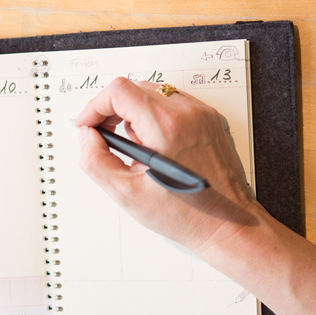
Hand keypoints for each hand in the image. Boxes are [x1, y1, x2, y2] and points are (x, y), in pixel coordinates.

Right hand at [74, 77, 263, 258]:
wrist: (229, 225)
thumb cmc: (187, 215)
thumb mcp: (127, 194)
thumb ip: (96, 161)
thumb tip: (87, 138)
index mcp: (166, 126)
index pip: (118, 91)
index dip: (95, 106)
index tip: (88, 125)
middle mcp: (187, 113)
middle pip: (135, 88)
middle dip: (113, 110)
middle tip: (106, 137)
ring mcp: (202, 114)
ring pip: (154, 94)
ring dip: (135, 114)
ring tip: (135, 149)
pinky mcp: (211, 121)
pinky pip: (174, 105)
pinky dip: (157, 118)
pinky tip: (157, 147)